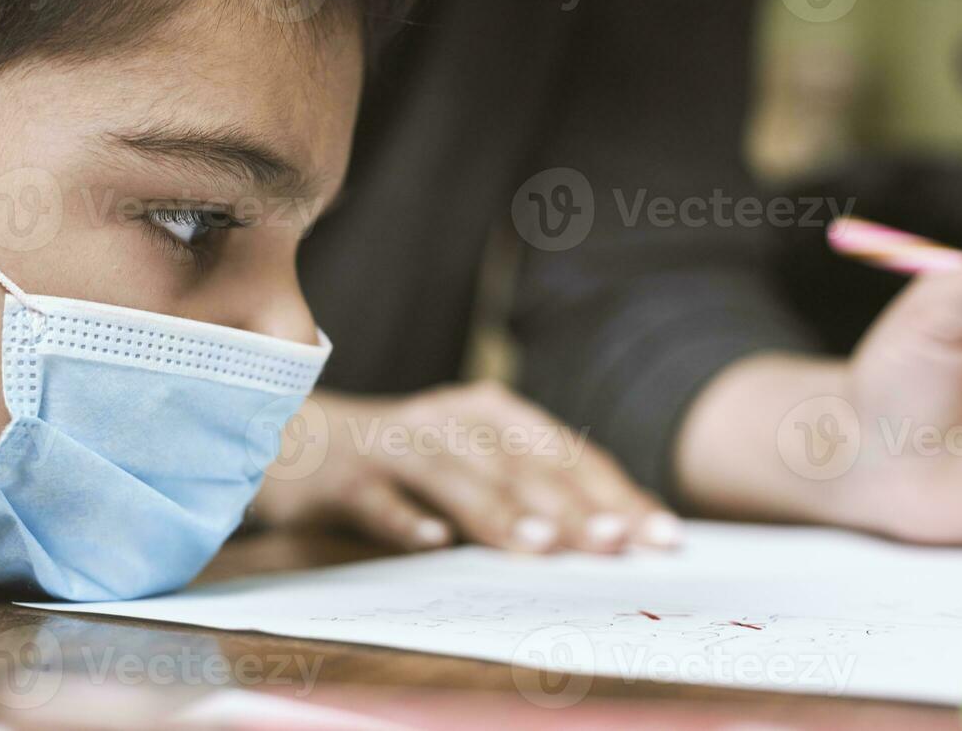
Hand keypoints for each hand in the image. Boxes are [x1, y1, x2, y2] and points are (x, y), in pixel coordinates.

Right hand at [252, 380, 679, 553]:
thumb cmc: (408, 463)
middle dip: (569, 505)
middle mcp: (448, 421)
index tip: (659, 535)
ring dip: (496, 512)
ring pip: (453, 476)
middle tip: (614, 544)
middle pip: (517, 464)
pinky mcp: (346, 477)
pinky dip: (405, 521)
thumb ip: (533, 491)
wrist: (302, 443)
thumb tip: (619, 536)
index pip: (564, 454)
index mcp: (489, 413)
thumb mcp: (475, 464)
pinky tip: (432, 542)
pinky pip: (378, 501)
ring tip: (540, 547)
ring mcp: (395, 446)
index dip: (613, 493)